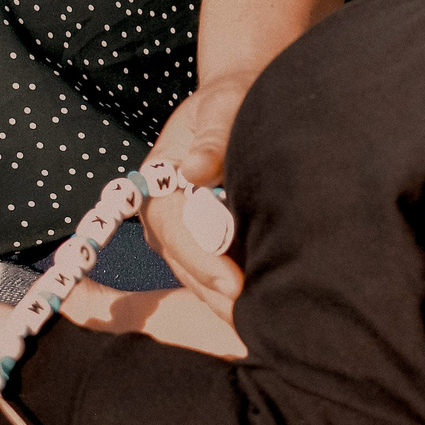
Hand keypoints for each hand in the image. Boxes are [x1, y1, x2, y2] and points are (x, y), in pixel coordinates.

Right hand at [141, 75, 251, 323]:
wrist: (238, 100)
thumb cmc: (231, 98)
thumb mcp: (223, 105)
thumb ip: (213, 136)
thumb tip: (198, 167)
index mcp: (158, 181)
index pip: (175, 230)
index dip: (203, 260)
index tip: (235, 284)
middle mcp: (162, 213)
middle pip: (185, 264)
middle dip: (218, 295)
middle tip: (256, 322)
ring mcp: (180, 232)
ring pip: (198, 277)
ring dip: (226, 302)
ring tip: (263, 326)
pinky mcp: (202, 241)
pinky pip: (214, 272)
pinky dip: (235, 292)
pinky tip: (265, 311)